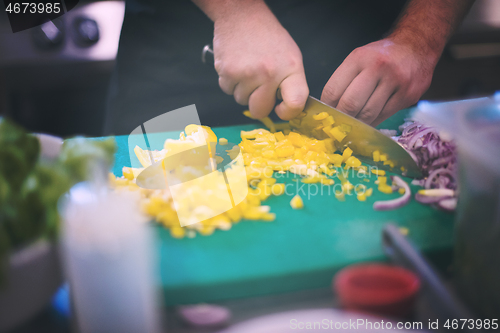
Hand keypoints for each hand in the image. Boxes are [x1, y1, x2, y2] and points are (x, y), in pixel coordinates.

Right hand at [212, 2, 307, 119]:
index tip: (281, 109)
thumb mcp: (291, 57)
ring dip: (243, 90)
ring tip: (247, 69)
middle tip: (258, 87)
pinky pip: (227, 90)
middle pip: (260, 110)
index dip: (287, 113)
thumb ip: (291, 83)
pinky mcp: (227, 72)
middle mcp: (269, 73)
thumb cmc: (268, 37)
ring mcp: (247, 74)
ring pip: (241, 101)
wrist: (242, 16)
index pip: (295, 103)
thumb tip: (287, 108)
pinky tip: (237, 66)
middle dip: (258, 104)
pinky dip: (230, 82)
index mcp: (290, 68)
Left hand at [321, 38, 436, 126]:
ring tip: (352, 125)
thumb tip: (329, 108)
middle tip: (339, 125)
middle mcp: (377, 68)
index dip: (327, 107)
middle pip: (350, 104)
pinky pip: (384, 115)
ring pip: (368, 113)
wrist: (417, 46)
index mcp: (359, 58)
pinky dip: (373, 122)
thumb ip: (344, 80)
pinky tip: (368, 122)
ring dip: (357, 123)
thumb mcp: (359, 58)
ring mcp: (395, 81)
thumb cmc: (381, 56)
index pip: (334, 90)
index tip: (327, 115)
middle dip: (342, 118)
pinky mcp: (408, 95)